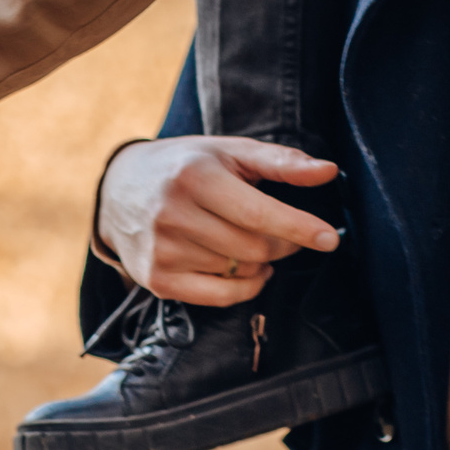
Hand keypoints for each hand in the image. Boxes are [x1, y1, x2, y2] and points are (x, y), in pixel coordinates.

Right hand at [98, 136, 340, 305]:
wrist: (120, 187)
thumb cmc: (186, 166)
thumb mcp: (229, 151)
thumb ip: (281, 162)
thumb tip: (328, 171)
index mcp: (194, 176)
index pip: (257, 213)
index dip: (298, 228)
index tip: (330, 238)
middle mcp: (173, 214)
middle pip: (253, 248)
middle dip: (282, 243)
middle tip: (285, 231)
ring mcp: (162, 251)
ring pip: (240, 273)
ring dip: (261, 263)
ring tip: (251, 240)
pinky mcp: (156, 280)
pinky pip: (220, 298)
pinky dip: (244, 288)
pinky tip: (246, 269)